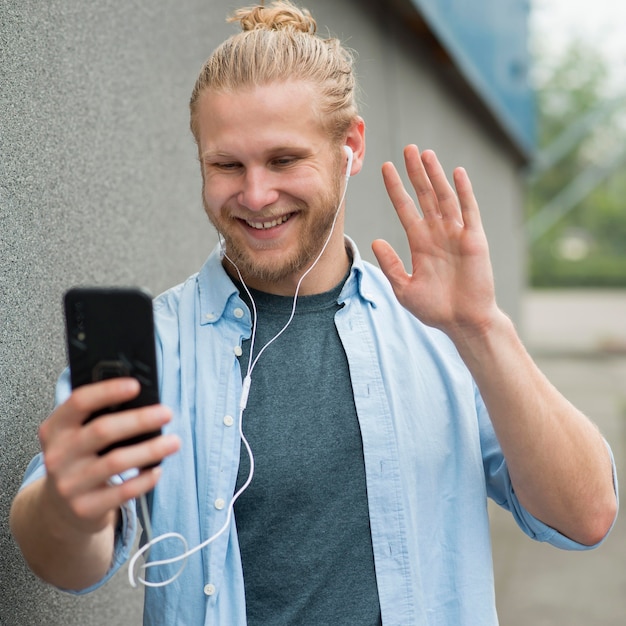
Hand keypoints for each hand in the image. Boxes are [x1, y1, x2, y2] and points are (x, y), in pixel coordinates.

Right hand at [38, 378, 179, 534]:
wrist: (60, 509)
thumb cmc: (80, 459)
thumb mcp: (77, 436)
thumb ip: (98, 417)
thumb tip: (143, 400)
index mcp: (55, 429)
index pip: (78, 402)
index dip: (108, 391)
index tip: (136, 385)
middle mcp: (57, 456)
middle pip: (102, 430)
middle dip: (139, 420)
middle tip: (167, 413)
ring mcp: (69, 484)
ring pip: (116, 462)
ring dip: (150, 449)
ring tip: (175, 442)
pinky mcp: (85, 508)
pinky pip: (122, 492)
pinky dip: (144, 479)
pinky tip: (158, 470)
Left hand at [372, 145, 500, 341]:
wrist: (463, 322)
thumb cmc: (435, 309)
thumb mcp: (404, 288)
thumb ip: (390, 265)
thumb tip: (375, 242)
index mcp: (420, 244)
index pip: (405, 209)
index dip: (395, 189)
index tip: (385, 168)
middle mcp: (437, 234)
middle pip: (424, 196)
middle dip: (415, 173)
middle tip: (406, 149)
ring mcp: (456, 234)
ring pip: (444, 198)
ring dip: (435, 176)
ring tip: (425, 154)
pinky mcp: (475, 239)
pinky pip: (469, 211)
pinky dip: (463, 192)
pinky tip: (456, 173)